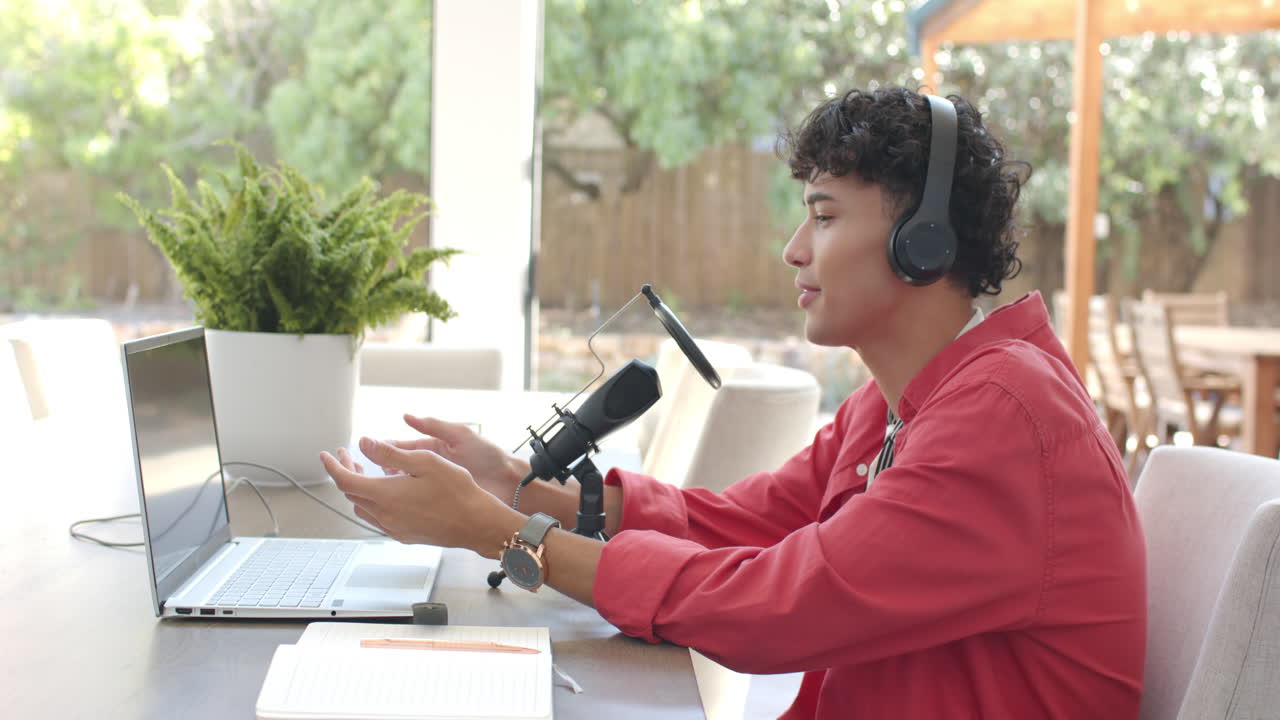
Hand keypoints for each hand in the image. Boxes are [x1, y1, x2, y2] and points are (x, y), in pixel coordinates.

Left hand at [321, 437, 520, 554]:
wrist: (477, 524)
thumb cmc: (457, 491)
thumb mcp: (424, 462)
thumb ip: (389, 453)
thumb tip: (363, 444)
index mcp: (386, 494)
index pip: (345, 480)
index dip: (332, 466)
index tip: (327, 454)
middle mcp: (385, 514)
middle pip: (352, 493)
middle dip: (346, 472)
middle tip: (349, 456)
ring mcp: (394, 528)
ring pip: (362, 507)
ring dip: (358, 488)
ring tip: (367, 472)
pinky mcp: (404, 535)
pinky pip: (378, 518)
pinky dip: (373, 501)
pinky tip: (387, 492)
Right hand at [374, 414, 527, 504]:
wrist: (509, 483)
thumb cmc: (489, 456)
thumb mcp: (461, 435)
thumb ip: (434, 426)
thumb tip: (407, 417)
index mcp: (434, 448)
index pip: (403, 447)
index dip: (386, 449)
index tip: (368, 450)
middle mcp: (431, 466)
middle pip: (399, 467)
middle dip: (383, 468)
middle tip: (368, 471)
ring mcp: (434, 485)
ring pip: (404, 486)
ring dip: (391, 486)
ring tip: (378, 487)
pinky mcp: (439, 500)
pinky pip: (416, 501)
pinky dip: (404, 501)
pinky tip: (394, 504)